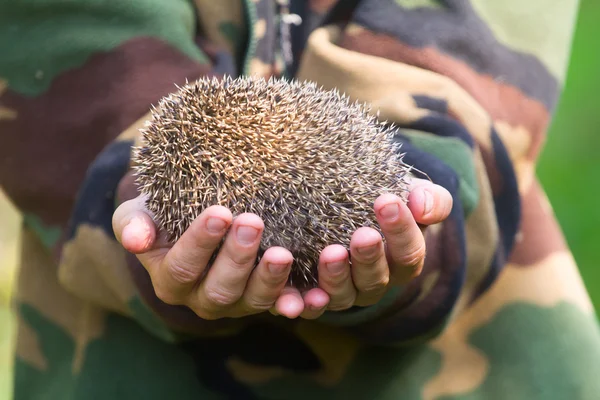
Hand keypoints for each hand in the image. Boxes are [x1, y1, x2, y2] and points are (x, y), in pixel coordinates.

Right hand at [112, 197, 305, 319]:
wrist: (195, 218)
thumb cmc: (165, 212)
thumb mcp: (142, 212)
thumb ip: (133, 223)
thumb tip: (134, 239)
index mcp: (171, 280)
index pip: (183, 267)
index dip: (200, 243)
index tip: (219, 213)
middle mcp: (203, 298)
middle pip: (220, 289)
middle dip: (237, 258)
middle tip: (253, 223)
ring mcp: (238, 302)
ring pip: (253, 300)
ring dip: (270, 279)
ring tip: (283, 253)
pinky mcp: (266, 298)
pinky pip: (284, 306)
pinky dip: (300, 303)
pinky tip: (317, 295)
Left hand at [293, 178, 452, 318]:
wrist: (344, 201)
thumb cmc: (381, 198)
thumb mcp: (408, 193)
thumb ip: (429, 199)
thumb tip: (423, 205)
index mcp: (400, 262)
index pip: (408, 253)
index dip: (401, 230)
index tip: (387, 201)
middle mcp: (372, 283)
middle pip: (375, 279)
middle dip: (369, 258)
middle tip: (363, 235)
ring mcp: (341, 292)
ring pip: (342, 295)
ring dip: (336, 277)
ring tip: (331, 254)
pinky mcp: (309, 295)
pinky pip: (307, 307)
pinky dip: (303, 304)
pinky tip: (300, 296)